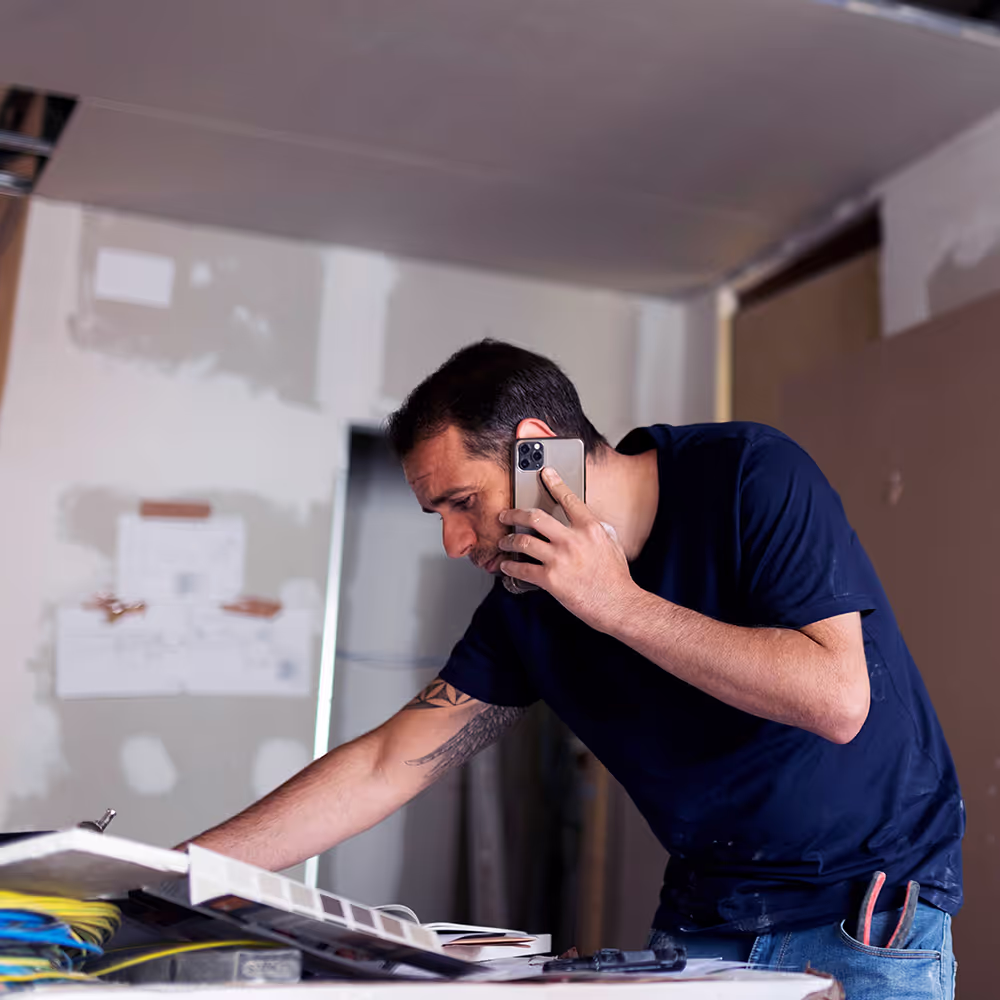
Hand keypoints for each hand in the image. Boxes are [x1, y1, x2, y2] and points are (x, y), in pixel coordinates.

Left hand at [497, 467, 636, 631]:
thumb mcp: (613, 545)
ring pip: (523, 542)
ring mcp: (560, 559)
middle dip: (514, 514)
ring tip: (504, 542)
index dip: (554, 483)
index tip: (545, 473)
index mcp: (590, 528)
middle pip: (535, 517)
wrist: (619, 604)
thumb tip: (590, 523)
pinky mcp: (550, 580)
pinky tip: (506, 566)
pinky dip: (510, 567)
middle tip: (505, 515)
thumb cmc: (616, 578)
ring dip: (508, 541)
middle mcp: (573, 540)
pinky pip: (522, 569)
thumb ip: (598, 531)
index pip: (568, 499)